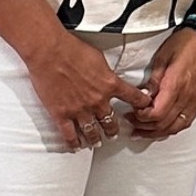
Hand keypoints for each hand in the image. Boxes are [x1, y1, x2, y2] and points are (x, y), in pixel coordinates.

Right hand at [24, 31, 151, 149]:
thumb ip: (105, 73)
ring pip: (92, 131)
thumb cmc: (73, 49)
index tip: (145, 108)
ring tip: (97, 142)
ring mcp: (80, 110)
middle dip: (114, 129)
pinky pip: (69, 134)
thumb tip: (108, 77)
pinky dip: (73, 143)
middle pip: (110, 121)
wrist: (50, 52)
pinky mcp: (61, 114)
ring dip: (96, 138)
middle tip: (114, 133)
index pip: (133, 97)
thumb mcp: (99, 58)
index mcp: (109, 84)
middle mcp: (97, 100)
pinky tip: (76, 147)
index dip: (142, 104)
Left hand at [127, 27, 195, 139]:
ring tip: (143, 130)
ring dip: (157, 132)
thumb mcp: (162, 57)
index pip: (156, 114)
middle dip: (144, 126)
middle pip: (163, 124)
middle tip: (132, 121)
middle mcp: (186, 96)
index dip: (141, 117)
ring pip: (174, 128)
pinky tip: (163, 128)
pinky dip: (171, 129)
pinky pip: (185, 123)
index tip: (132, 111)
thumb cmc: (187, 42)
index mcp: (175, 85)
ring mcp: (194, 100)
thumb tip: (143, 96)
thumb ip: (152, 80)